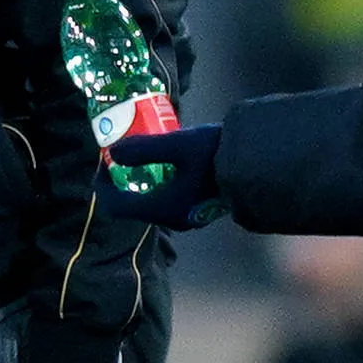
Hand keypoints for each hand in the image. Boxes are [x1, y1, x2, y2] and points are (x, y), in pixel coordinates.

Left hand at [99, 123, 224, 229]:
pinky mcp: (197, 208)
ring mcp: (186, 216)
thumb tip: (113, 152)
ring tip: (140, 153)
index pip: (115, 205)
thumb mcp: (178, 145)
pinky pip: (165, 199)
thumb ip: (144, 149)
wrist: (260, 165)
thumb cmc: (218, 155)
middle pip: (130, 204)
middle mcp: (171, 218)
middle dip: (119, 179)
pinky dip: (155, 182)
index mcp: (162, 208)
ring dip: (137, 180)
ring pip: (148, 201)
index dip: (102, 183)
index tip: (104, 158)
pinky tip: (162, 161)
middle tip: (120, 153)